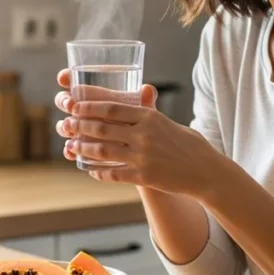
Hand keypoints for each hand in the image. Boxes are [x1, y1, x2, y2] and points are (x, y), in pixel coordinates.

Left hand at [53, 69, 220, 197]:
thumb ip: (148, 113)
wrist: (206, 171)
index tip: (74, 105)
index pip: (112, 108)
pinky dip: (99, 172)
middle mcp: (144, 134)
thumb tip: (134, 98)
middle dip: (80, 126)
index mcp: (149, 117)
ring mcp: (143, 156)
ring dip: (83, 148)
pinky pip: (114, 174)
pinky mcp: (144, 176)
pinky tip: (90, 171)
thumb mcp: (168, 122)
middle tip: (67, 124)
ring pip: (103, 151)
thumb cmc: (189, 144)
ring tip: (72, 146)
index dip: (89, 106)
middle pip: (102, 128)